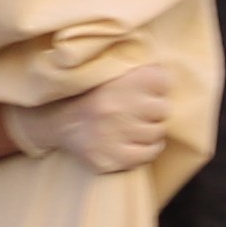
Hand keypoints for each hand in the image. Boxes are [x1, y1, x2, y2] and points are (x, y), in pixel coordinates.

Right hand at [13, 60, 177, 177]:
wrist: (57, 121)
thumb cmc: (92, 94)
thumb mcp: (112, 71)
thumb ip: (140, 69)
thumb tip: (168, 75)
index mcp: (120, 79)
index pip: (162, 80)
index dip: (157, 86)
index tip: (146, 90)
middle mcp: (119, 105)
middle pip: (162, 109)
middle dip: (152, 111)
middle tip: (136, 112)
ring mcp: (116, 133)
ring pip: (156, 133)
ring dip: (148, 131)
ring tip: (131, 127)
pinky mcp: (112, 157)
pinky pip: (148, 154)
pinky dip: (145, 149)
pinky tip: (133, 142)